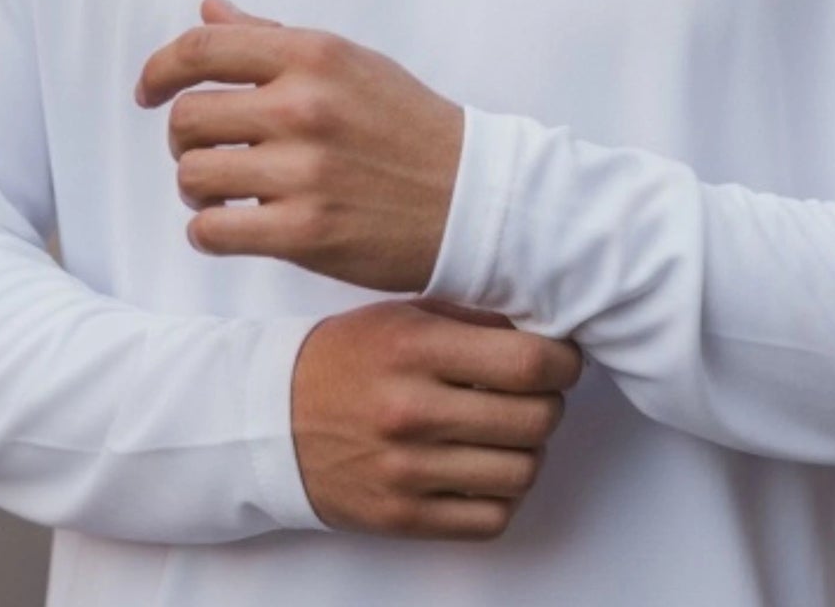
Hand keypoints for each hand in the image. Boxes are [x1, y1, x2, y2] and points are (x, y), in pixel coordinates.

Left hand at [134, 0, 465, 292]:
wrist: (476, 198)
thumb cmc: (408, 127)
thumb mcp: (349, 64)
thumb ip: (272, 37)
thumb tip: (209, 8)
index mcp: (314, 55)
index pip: (202, 48)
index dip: (159, 70)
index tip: (148, 93)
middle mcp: (304, 106)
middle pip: (187, 117)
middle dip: (185, 140)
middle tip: (209, 153)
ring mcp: (304, 171)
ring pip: (193, 175)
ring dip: (197, 190)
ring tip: (225, 193)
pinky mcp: (305, 232)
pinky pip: (213, 231)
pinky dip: (211, 231)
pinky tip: (235, 226)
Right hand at [291, 297, 584, 539]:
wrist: (270, 418)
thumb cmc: (346, 358)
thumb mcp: (402, 316)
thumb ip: (473, 321)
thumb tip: (545, 335)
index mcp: (415, 349)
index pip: (528, 362)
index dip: (564, 362)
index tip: (561, 359)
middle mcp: (412, 411)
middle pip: (536, 419)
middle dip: (549, 403)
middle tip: (535, 394)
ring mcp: (407, 471)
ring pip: (523, 472)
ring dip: (528, 451)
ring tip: (507, 432)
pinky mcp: (402, 517)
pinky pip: (491, 518)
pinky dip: (502, 496)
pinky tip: (484, 469)